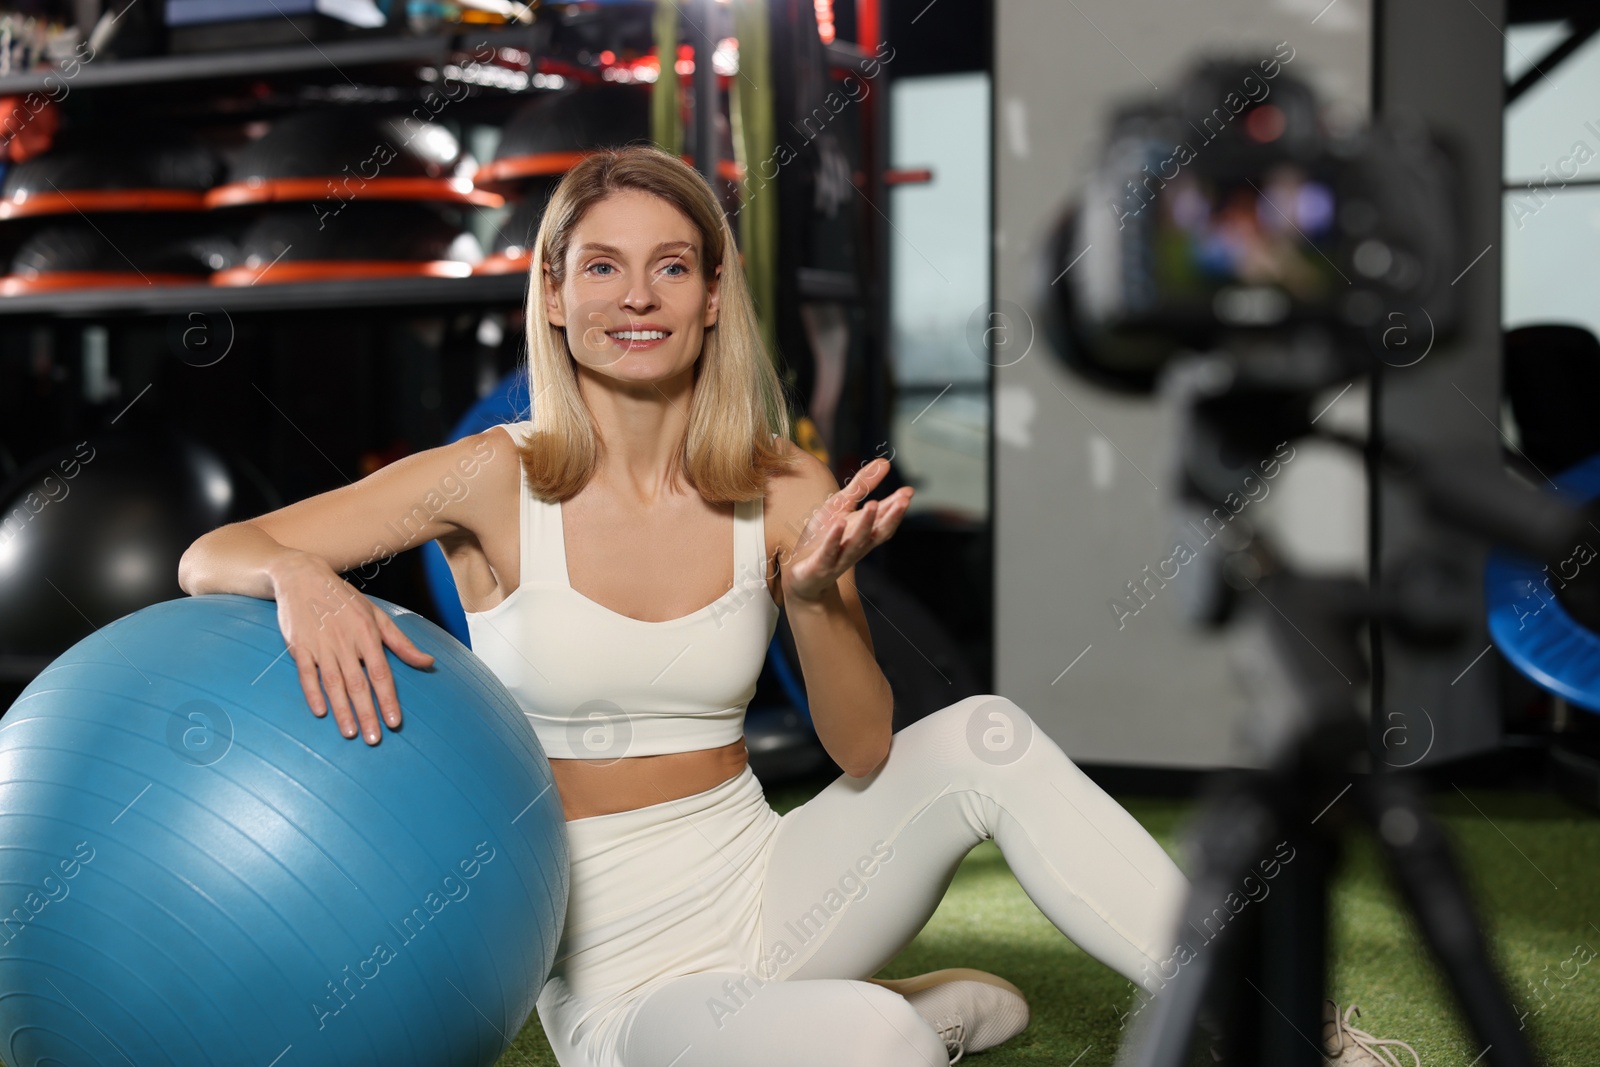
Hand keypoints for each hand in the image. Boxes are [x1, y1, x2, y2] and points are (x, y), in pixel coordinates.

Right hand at [269, 553, 434, 744]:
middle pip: (358, 684)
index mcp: (367, 635)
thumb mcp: (377, 615)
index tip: (394, 723)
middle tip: (373, 739)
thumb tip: (429, 662)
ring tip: (351, 732)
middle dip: (367, 714)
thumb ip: (402, 643)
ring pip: (333, 683)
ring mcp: (321, 645)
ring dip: (342, 710)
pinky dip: (312, 693)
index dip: (388, 699)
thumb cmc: (344, 599)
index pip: (381, 673)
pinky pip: (306, 674)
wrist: (302, 577)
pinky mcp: (299, 647)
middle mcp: (345, 642)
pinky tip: (320, 712)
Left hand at [781, 458, 912, 602]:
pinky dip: (834, 540)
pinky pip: (828, 553)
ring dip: (866, 524)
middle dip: (891, 517)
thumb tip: (886, 462)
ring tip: (874, 504)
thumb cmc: (823, 537)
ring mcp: (839, 558)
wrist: (801, 575)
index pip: (883, 519)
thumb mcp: (840, 505)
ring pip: (856, 542)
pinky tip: (838, 524)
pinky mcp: (819, 567)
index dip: (896, 506)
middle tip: (903, 500)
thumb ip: (862, 485)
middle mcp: (856, 546)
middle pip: (877, 532)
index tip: (908, 492)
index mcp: (863, 532)